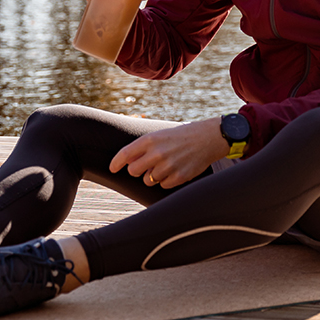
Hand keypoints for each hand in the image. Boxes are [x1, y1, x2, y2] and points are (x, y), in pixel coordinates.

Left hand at [109, 118, 227, 189]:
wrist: (207, 138)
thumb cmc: (181, 136)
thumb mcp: (160, 135)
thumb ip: (144, 147)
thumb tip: (128, 163)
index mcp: (150, 139)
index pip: (125, 154)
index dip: (116, 163)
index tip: (112, 169)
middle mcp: (157, 152)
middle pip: (133, 171)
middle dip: (136, 170)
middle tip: (145, 167)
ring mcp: (168, 165)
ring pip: (148, 180)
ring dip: (152, 176)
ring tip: (164, 166)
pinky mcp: (179, 176)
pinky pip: (162, 185)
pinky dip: (165, 180)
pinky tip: (174, 171)